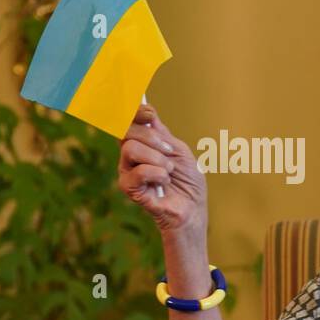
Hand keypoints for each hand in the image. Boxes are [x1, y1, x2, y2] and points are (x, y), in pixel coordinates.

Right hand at [117, 103, 207, 235]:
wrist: (192, 207)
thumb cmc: (187, 181)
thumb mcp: (178, 150)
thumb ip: (161, 133)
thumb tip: (146, 112)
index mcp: (142, 142)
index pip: (128, 120)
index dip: (135, 112)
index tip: (150, 114)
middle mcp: (130, 154)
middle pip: (126, 131)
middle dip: (152, 138)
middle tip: (168, 151)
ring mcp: (127, 170)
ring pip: (131, 149)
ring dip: (157, 159)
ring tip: (168, 171)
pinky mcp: (128, 187)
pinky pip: (139, 171)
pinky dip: (157, 174)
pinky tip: (164, 182)